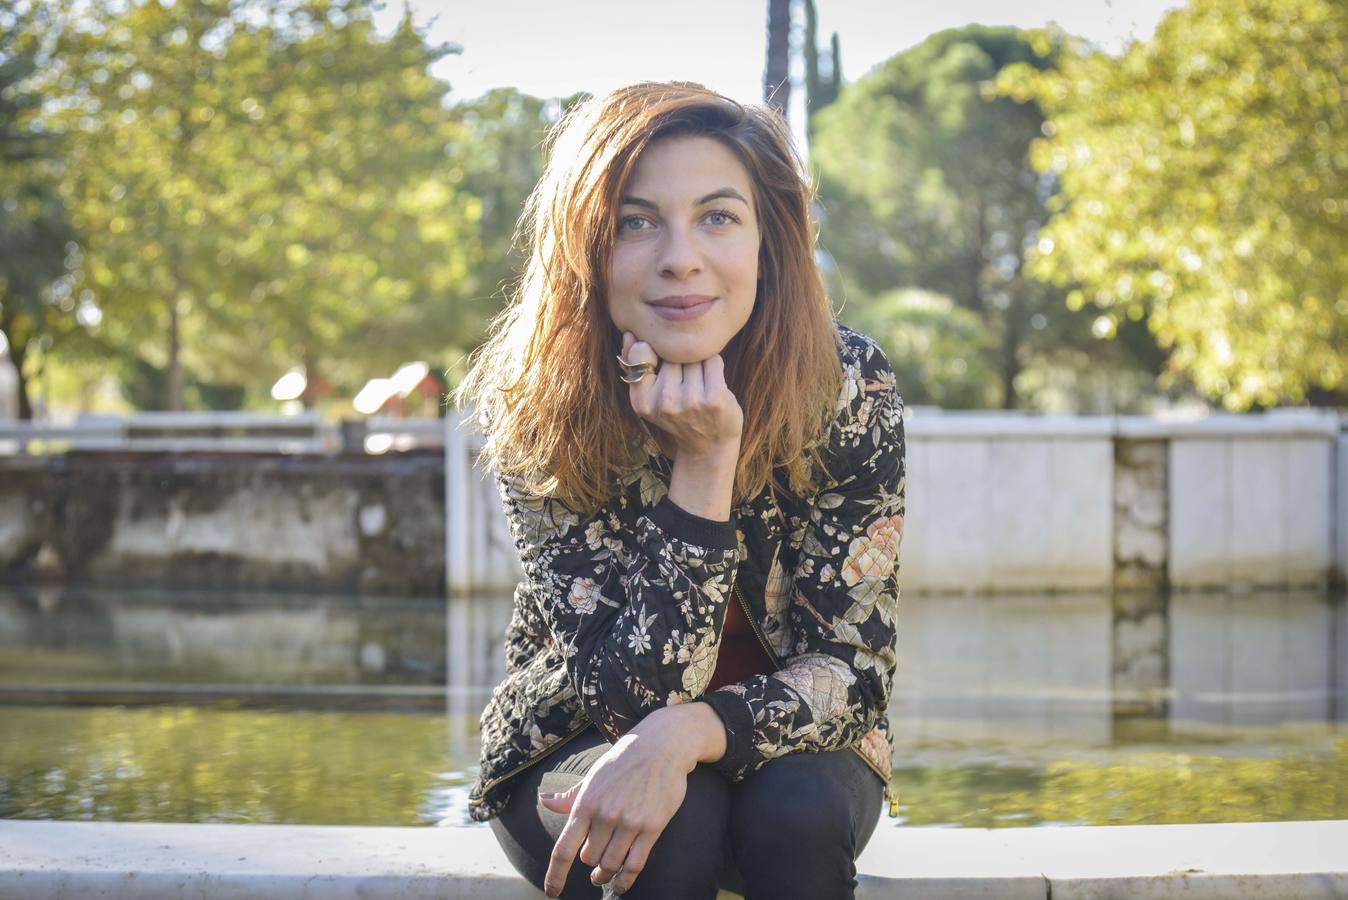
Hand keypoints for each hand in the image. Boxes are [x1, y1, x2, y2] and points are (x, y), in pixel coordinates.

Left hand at [539, 711, 698, 896]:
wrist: (661, 746)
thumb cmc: (623, 761)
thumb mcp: (593, 776)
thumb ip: (570, 796)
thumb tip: (544, 801)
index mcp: (586, 802)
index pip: (564, 849)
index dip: (555, 875)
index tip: (552, 891)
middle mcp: (605, 815)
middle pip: (589, 858)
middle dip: (589, 861)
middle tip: (592, 862)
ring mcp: (629, 822)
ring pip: (610, 864)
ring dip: (604, 873)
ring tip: (602, 875)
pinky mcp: (652, 827)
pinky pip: (635, 864)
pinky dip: (625, 880)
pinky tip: (621, 886)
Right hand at [621, 331, 742, 461]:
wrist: (708, 445)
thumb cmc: (678, 414)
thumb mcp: (649, 395)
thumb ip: (635, 365)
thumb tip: (629, 334)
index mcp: (641, 402)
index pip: (642, 351)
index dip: (655, 355)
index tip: (662, 370)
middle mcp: (664, 402)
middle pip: (671, 354)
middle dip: (679, 360)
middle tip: (684, 383)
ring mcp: (690, 401)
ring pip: (693, 356)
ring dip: (698, 363)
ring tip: (698, 384)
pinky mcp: (715, 398)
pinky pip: (713, 360)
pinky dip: (714, 366)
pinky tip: (713, 383)